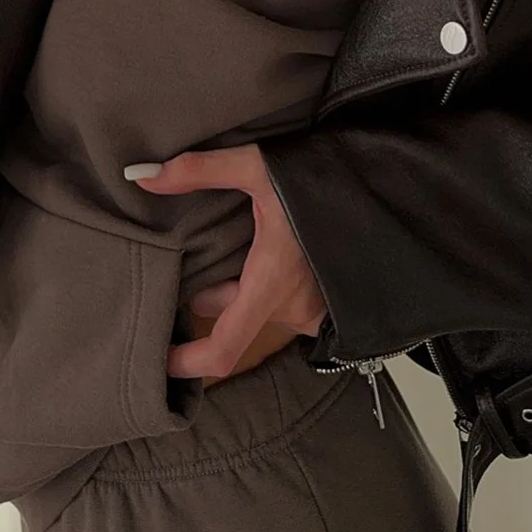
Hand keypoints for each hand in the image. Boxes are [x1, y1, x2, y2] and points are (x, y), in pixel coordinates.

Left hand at [127, 143, 327, 380]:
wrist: (392, 191)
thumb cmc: (322, 180)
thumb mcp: (260, 167)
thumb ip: (200, 170)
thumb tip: (139, 177)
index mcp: (270, 285)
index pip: (223, 349)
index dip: (188, 363)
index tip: (157, 361)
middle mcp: (291, 307)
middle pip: (231, 317)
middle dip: (207, 297)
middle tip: (184, 266)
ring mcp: (312, 307)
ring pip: (256, 307)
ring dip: (236, 287)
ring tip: (224, 247)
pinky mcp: (328, 299)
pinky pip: (283, 302)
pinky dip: (264, 285)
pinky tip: (265, 249)